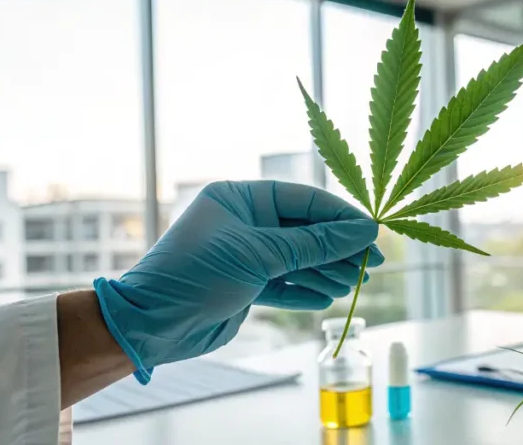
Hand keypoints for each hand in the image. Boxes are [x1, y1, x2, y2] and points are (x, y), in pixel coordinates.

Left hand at [93, 180, 383, 382]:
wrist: (151, 325)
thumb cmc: (196, 275)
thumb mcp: (259, 254)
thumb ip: (314, 244)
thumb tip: (363, 232)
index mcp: (239, 197)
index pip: (303, 200)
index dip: (340, 217)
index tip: (372, 234)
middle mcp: (243, 221)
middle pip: (305, 230)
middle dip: (337, 249)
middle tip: (370, 267)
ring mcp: (244, 254)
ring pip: (298, 259)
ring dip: (324, 272)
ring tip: (349, 286)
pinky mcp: (245, 286)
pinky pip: (284, 284)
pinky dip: (304, 292)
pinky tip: (325, 299)